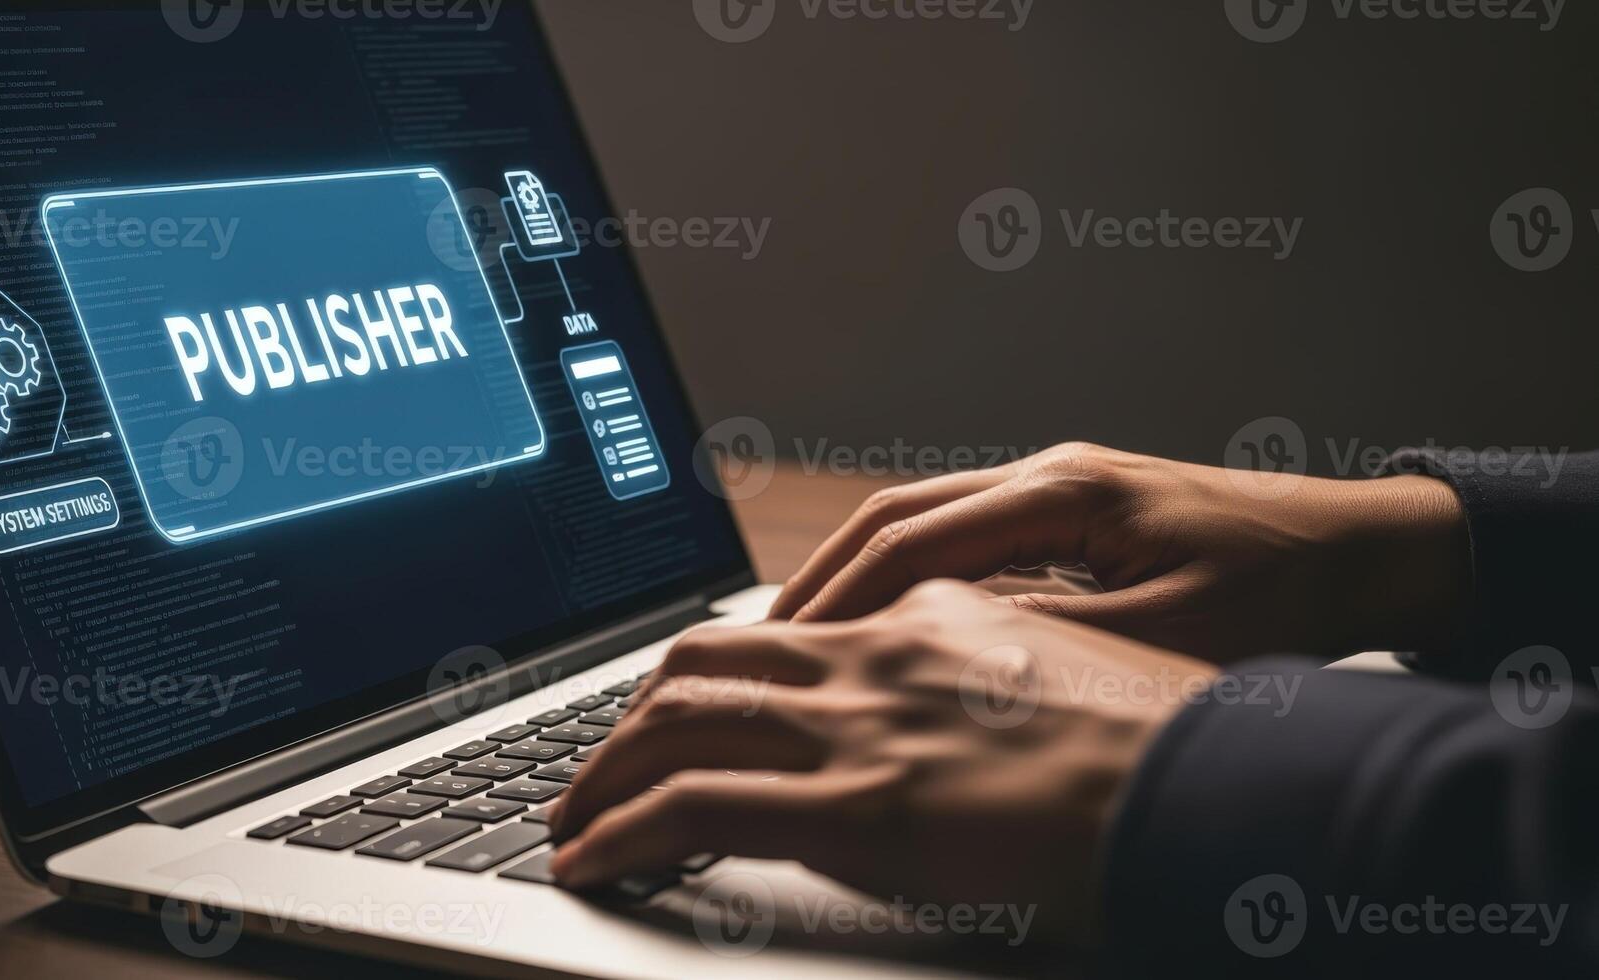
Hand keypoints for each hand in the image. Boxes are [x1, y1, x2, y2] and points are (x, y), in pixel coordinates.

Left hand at [549, 580, 1217, 944]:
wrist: (1222, 783)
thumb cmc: (1170, 746)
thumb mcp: (1072, 682)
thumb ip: (991, 683)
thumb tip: (948, 724)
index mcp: (934, 616)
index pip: (789, 628)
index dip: (718, 671)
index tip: (685, 707)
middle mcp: (880, 652)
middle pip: (706, 656)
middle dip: (634, 710)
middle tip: (600, 758)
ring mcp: (861, 724)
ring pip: (676, 718)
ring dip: (604, 768)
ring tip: (572, 814)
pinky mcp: (853, 805)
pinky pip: (690, 806)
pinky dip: (622, 830)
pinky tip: (592, 859)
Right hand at [769, 442, 1471, 660]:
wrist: (1361, 546)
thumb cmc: (1283, 586)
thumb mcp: (1172, 632)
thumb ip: (1056, 639)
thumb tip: (943, 650)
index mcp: (1067, 491)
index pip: (915, 538)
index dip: (843, 598)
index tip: (790, 648)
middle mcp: (1049, 471)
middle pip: (896, 513)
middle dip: (824, 577)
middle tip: (766, 641)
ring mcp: (1056, 484)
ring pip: (921, 517)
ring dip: (857, 572)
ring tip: (804, 634)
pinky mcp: (1069, 510)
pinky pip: (960, 532)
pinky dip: (905, 572)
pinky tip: (885, 621)